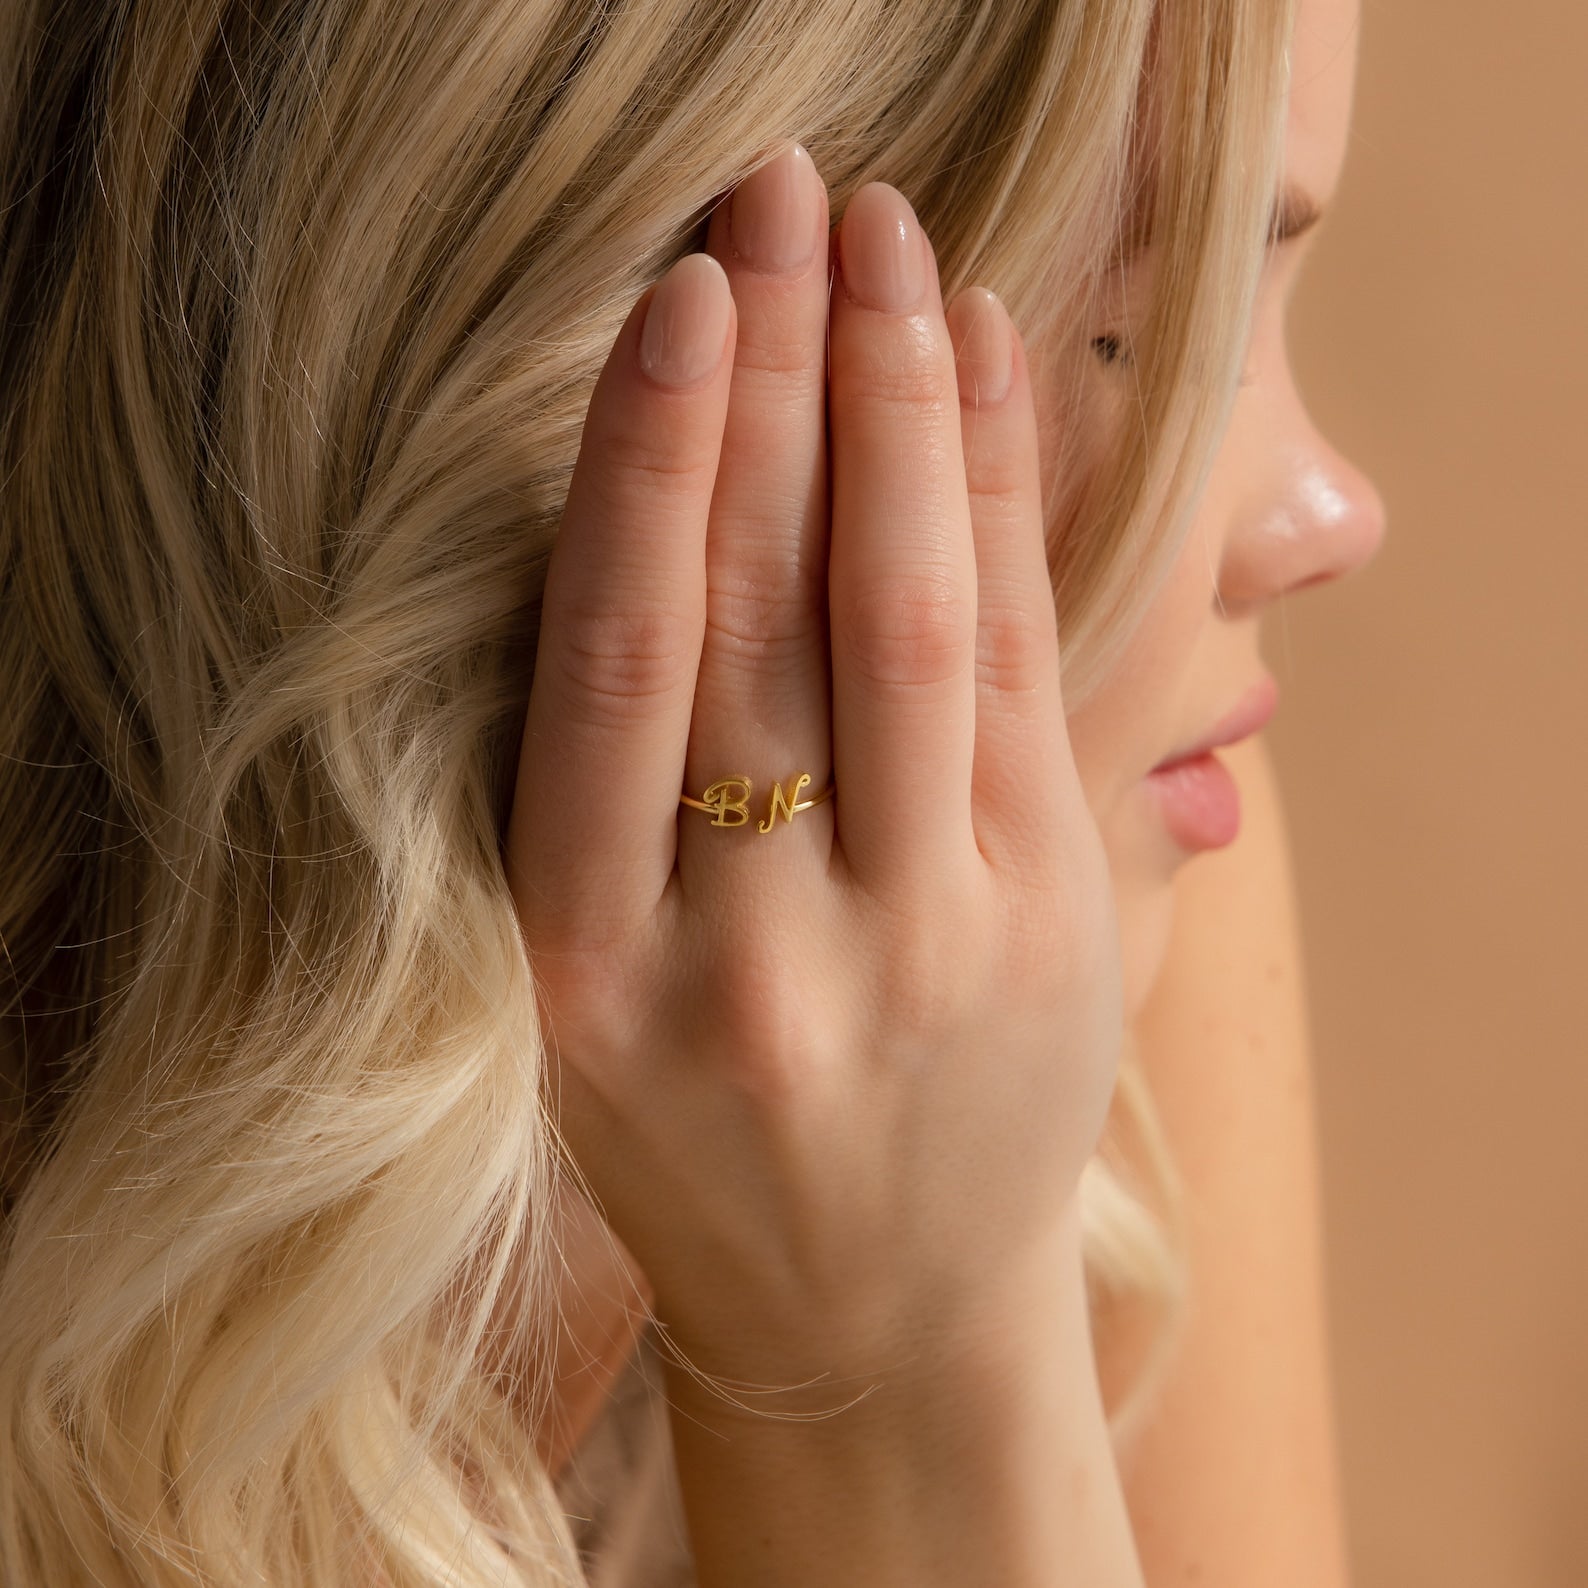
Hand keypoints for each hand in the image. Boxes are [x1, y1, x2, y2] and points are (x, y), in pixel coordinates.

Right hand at [503, 142, 1122, 1396]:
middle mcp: (746, 959)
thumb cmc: (702, 1141)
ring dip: (898, 413)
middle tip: (780, 205)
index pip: (610, 676)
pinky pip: (1025, 682)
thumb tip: (655, 506)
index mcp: (586, 974)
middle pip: (762, 622)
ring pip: (907, 632)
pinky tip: (978, 376)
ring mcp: (915, 951)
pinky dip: (1002, 507)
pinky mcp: (1046, 932)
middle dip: (775, 386)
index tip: (675, 301)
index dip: (646, 472)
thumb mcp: (588, 1003)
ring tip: (887, 249)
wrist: (867, 1318)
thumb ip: (605, 790)